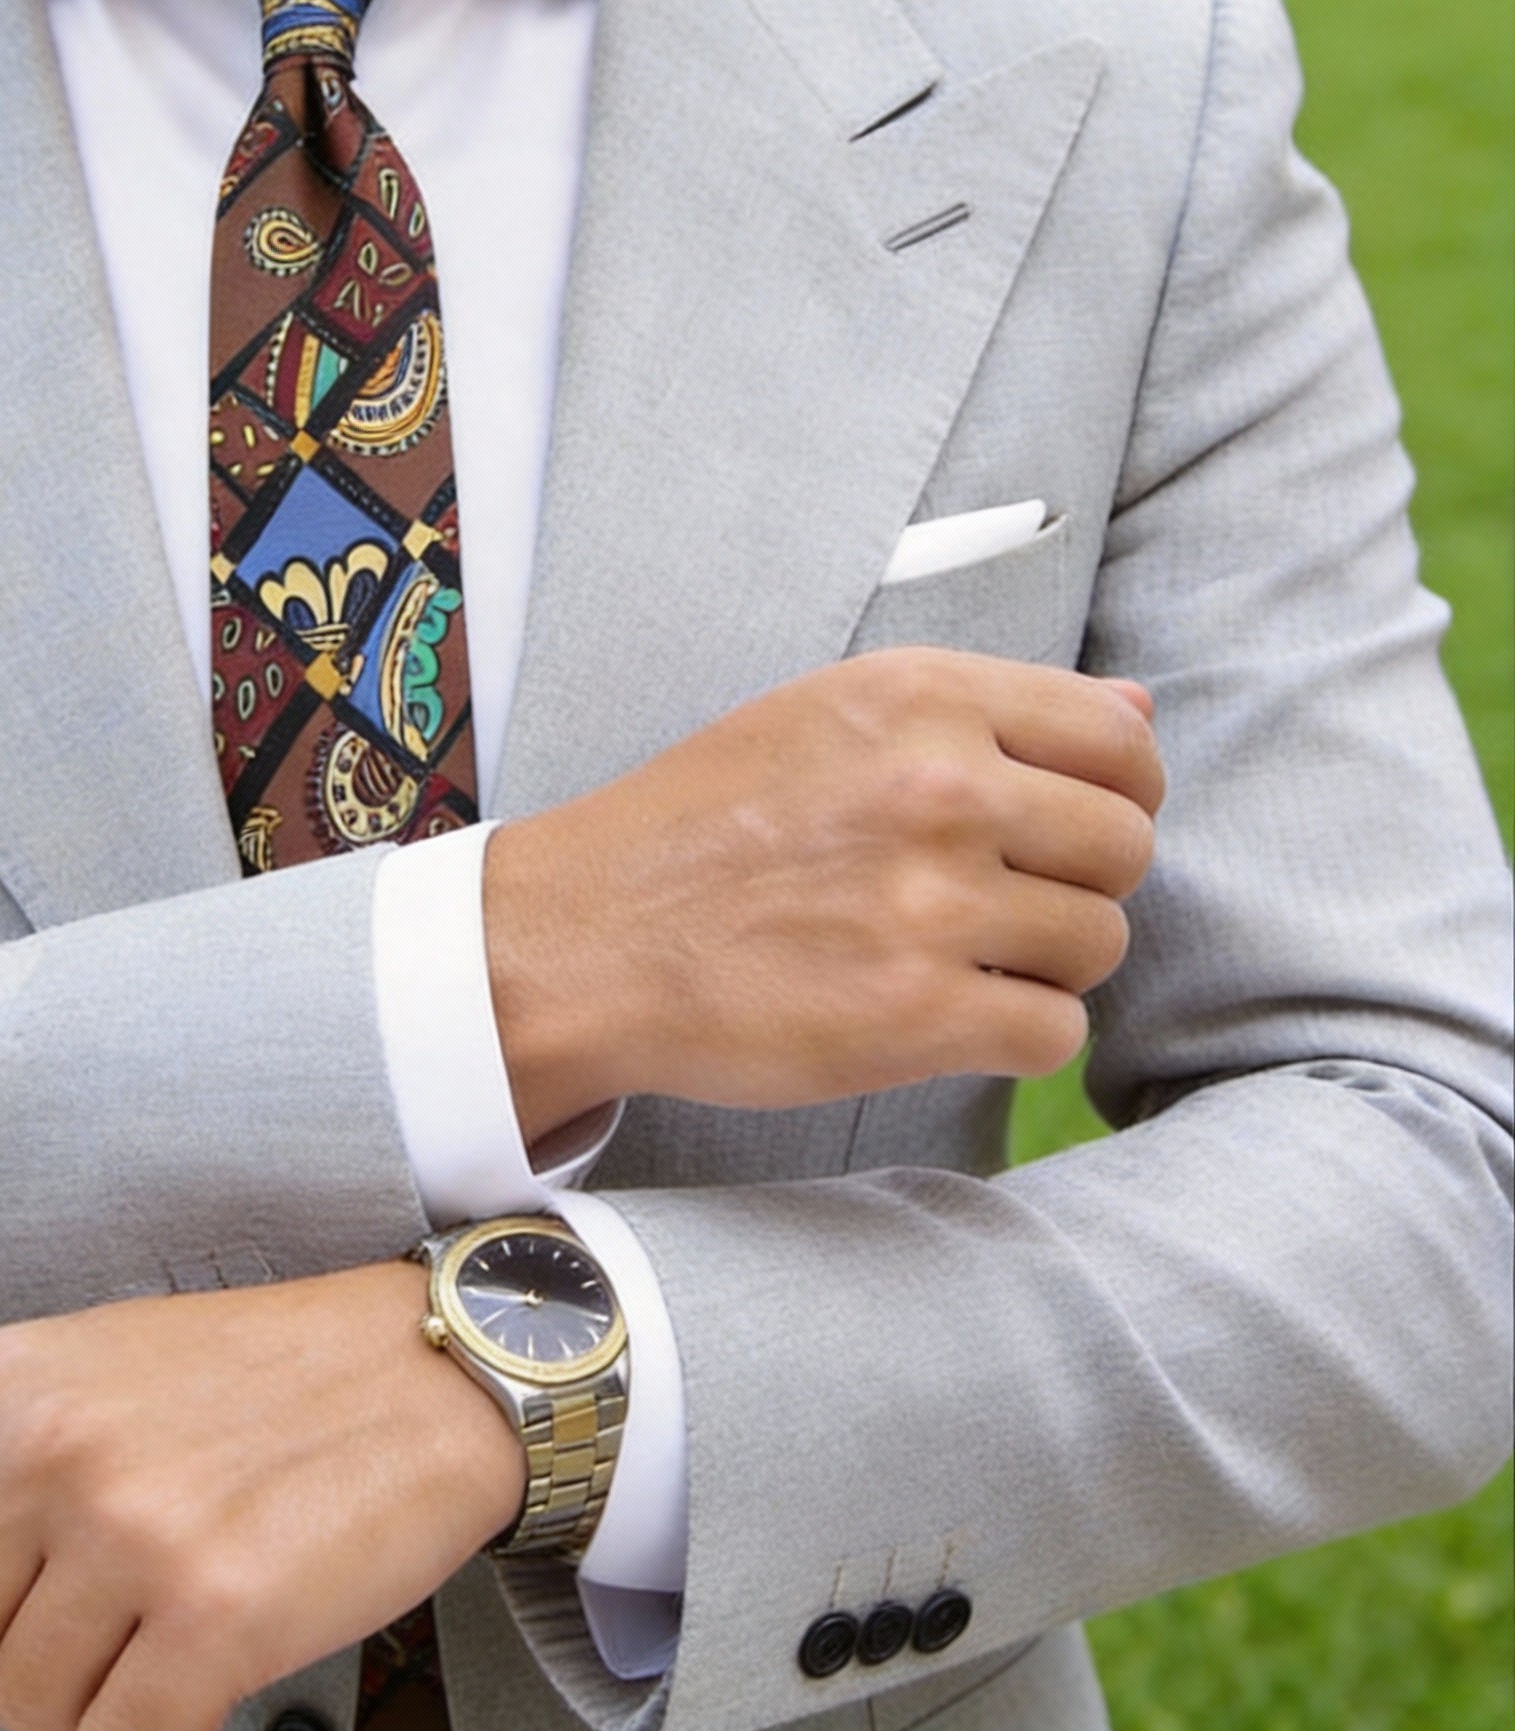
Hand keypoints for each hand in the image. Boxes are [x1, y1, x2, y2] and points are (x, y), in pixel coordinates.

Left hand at [0, 1264, 522, 1730]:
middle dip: (4, 1682)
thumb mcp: (106, 1368)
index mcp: (7, 1377)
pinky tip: (198, 1692)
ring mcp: (129, 1528)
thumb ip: (6, 1466)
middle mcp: (49, 1443)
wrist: (435, 1371)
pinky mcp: (213, 1612)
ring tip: (165, 1644)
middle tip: (87, 1658)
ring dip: (91, 1709)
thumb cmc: (278, 1377)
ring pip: (27, 1711)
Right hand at [487, 648, 1162, 1135]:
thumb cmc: (704, 824)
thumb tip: (1142, 710)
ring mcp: (931, 902)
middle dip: (1078, 883)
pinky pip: (1054, 1032)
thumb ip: (988, 710)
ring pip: (1099, 943)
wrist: (589, 936)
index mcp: (922, 697)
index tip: (1067, 826)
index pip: (1124, 741)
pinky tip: (943, 1014)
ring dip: (1044, 962)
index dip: (1118, 793)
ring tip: (954, 956)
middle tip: (997, 901)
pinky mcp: (915, 1014)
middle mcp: (938, 787)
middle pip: (1124, 847)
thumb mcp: (831, 716)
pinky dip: (1013, 1033)